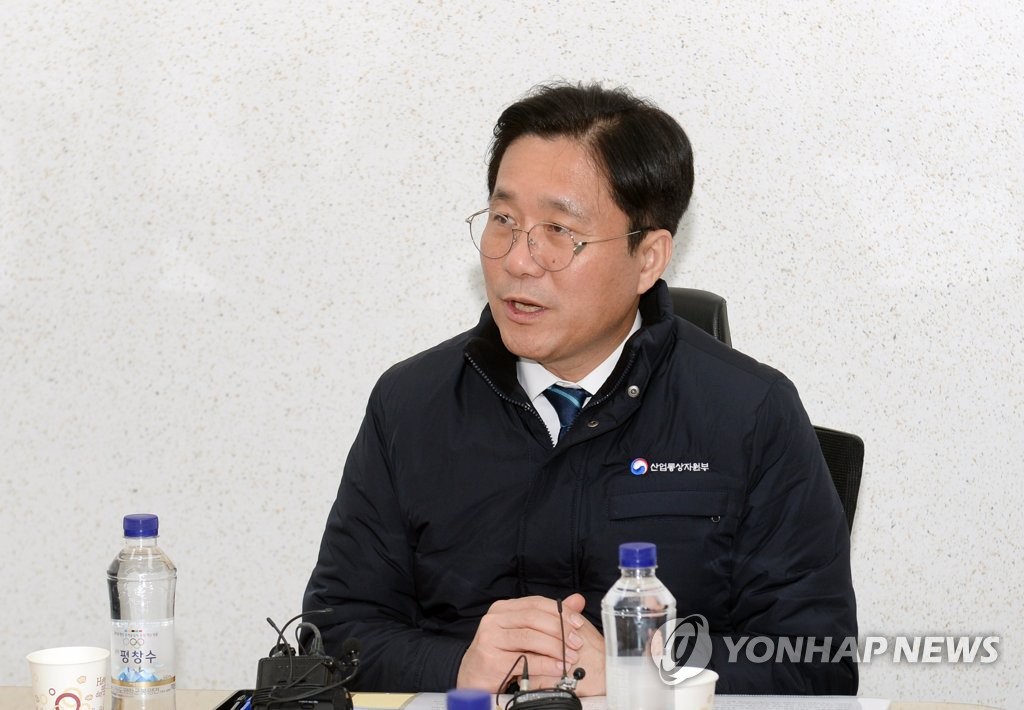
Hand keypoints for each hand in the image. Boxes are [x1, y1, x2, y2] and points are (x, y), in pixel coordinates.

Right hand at [457, 594, 601, 692]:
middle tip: (577, 642)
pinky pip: (524, 660)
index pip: (535, 603)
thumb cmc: (501, 652)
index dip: (559, 611)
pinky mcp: (491, 659)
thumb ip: (549, 616)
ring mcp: (490, 638)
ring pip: (530, 638)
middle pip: (533, 618)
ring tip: (571, 657)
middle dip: (559, 629)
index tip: (578, 622)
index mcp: (503, 608)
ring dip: (555, 647)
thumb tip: (578, 600)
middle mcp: (494, 619)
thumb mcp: (524, 631)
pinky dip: (545, 664)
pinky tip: (558, 668)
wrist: (473, 675)